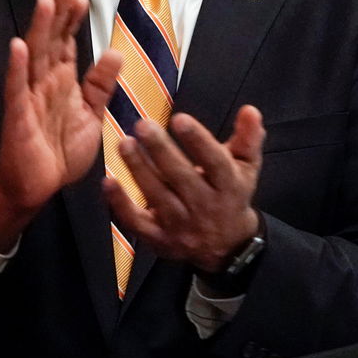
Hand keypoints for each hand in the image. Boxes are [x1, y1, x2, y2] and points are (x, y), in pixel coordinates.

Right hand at [0, 0, 121, 250]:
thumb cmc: (60, 154)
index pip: (68, 43)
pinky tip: (18, 46)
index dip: (73, 20)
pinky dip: (17, 67)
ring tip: (44, 2)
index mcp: (63, 82)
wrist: (36, 188)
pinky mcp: (17, 115)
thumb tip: (114, 52)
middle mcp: (45, 83)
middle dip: (58, 13)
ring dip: (39, 29)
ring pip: (34, 56)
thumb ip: (99, 86)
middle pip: (52, 41)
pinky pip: (16, 88)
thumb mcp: (90, 117)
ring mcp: (29, 96)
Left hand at [103, 105, 264, 273]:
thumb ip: (248, 137)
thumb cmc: (232, 196)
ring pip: (157, 196)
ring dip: (139, 169)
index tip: (180, 119)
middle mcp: (205, 207)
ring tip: (125, 144)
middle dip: (161, 150)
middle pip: (182, 177)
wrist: (227, 247)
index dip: (198, 141)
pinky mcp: (159, 239)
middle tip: (143, 124)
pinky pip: (137, 222)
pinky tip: (108, 181)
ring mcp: (181, 225)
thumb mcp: (246, 167)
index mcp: (229, 186)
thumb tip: (249, 110)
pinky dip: (120, 204)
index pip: (215, 162)